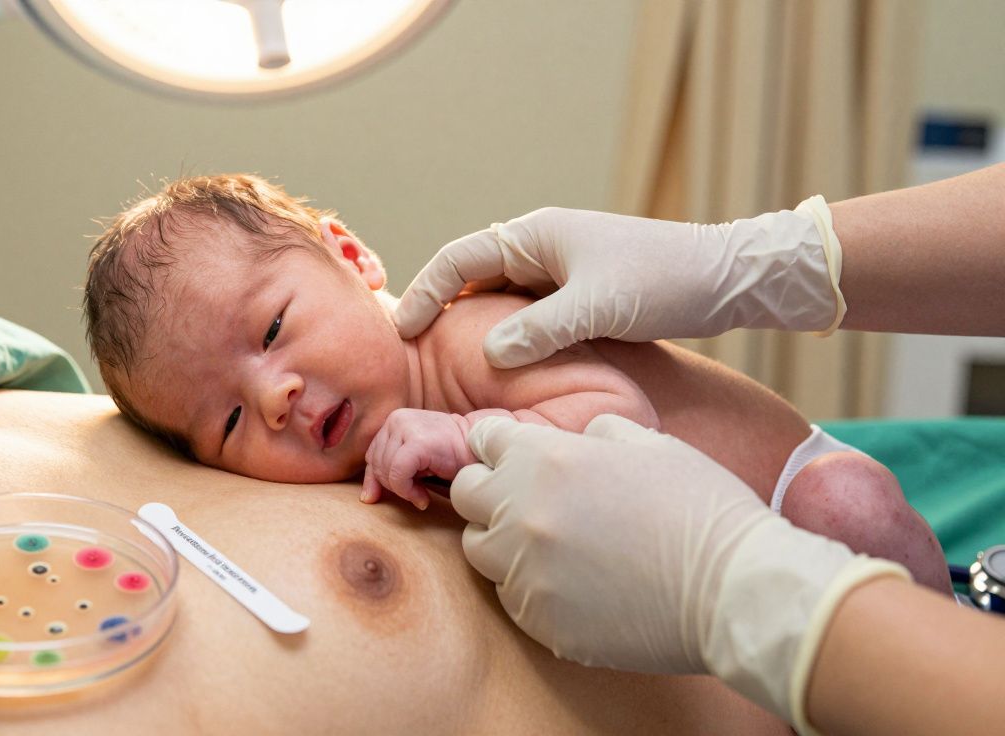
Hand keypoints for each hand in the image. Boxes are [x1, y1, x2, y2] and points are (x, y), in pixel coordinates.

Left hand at [362, 409, 473, 509]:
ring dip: (403, 491)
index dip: (381, 481)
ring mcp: (406, 427)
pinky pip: (397, 475)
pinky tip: (422, 497)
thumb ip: (388, 473)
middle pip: (375, 466)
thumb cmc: (450, 457)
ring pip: (385, 472)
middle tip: (416, 493)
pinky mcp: (417, 442)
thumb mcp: (413, 462)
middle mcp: (396, 419)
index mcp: (394, 420)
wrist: (481, 448)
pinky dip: (407, 492)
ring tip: (422, 494)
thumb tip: (366, 499)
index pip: (371, 457)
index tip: (402, 492)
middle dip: (394, 487)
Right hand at [393, 199, 844, 368]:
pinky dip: (504, 335)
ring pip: (497, 298)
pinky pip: (525, 314)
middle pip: (470, 275)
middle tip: (412, 353)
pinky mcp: (578, 293)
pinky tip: (497, 366)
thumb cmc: (665, 280)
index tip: (403, 333)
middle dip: (439, 310)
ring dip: (471, 325)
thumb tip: (489, 356)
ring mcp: (559, 270)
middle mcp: (540, 246)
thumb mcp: (598, 307)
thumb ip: (539, 331)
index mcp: (536, 235)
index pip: (459, 258)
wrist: (729, 277)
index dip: (426, 293)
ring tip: (443, 364)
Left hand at [451, 415, 908, 727]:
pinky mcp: (538, 620)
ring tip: (555, 548)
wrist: (734, 588)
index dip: (501, 448)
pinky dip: (532, 589)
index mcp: (544, 458)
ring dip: (505, 544)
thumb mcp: (649, 443)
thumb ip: (594, 433)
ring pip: (479, 550)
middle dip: (490, 494)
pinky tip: (575, 586)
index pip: (483, 441)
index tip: (516, 459)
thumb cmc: (700, 507)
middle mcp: (521, 512)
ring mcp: (525, 570)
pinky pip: (511, 599)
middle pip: (467, 496)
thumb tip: (577, 438)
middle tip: (530, 504)